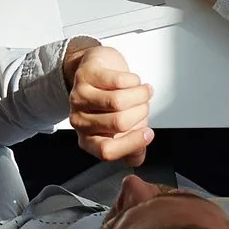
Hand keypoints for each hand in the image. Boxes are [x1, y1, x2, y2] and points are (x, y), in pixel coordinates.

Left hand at [62, 34, 155, 162]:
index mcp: (88, 140)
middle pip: (119, 123)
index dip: (133, 143)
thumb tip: (137, 157)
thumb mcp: (124, 130)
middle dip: (141, 113)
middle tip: (144, 107)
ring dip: (140, 95)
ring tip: (143, 92)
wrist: (98, 72)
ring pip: (119, 101)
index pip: (107, 151)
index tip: (149, 133)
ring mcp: (78, 98)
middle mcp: (79, 121)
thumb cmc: (112, 104)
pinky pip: (117, 81)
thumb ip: (133, 147)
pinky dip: (133, 81)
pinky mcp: (84, 76)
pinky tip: (133, 81)